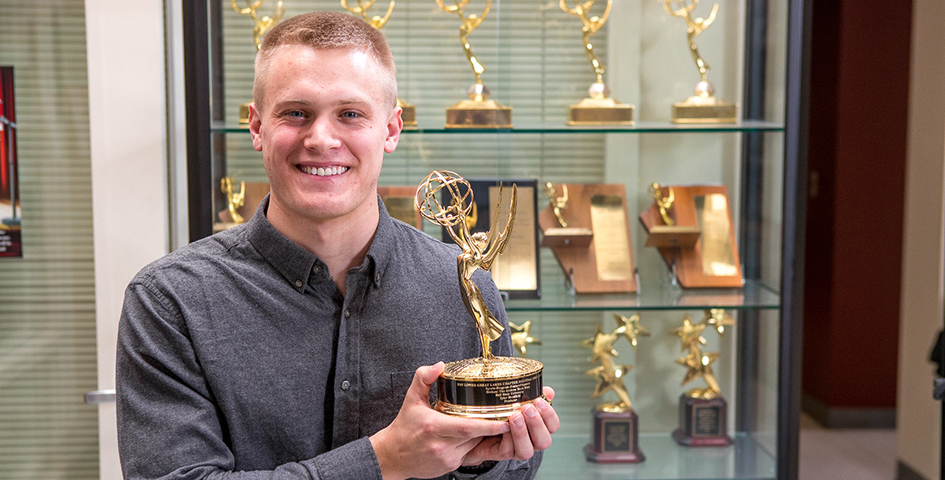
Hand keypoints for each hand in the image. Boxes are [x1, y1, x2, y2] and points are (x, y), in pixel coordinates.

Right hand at [369, 363, 510, 479]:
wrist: (393, 456)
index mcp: (433, 427)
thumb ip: (424, 377)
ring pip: (475, 445)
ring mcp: (446, 459)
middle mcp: (441, 445)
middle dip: (490, 427)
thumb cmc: (405, 426)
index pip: (467, 427)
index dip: (488, 425)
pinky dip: (474, 444)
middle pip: (475, 436)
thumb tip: (440, 365)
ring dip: (483, 435)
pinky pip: (469, 453)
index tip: (505, 419)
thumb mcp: (412, 398)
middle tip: (505, 415)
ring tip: (490, 421)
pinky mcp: (450, 467)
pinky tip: (474, 434)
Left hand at [461, 386, 559, 465]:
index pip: (553, 425)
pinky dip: (506, 438)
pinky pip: (507, 450)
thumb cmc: (502, 412)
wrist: (479, 427)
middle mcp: (531, 441)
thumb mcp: (518, 401)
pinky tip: (502, 425)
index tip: (539, 400)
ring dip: (522, 433)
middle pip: (544, 441)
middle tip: (526, 408)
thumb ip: (533, 396)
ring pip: (527, 451)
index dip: (549, 414)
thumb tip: (548, 391)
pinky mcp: (501, 454)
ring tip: (514, 417)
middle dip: (536, 424)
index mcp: (538, 428)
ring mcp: (517, 450)